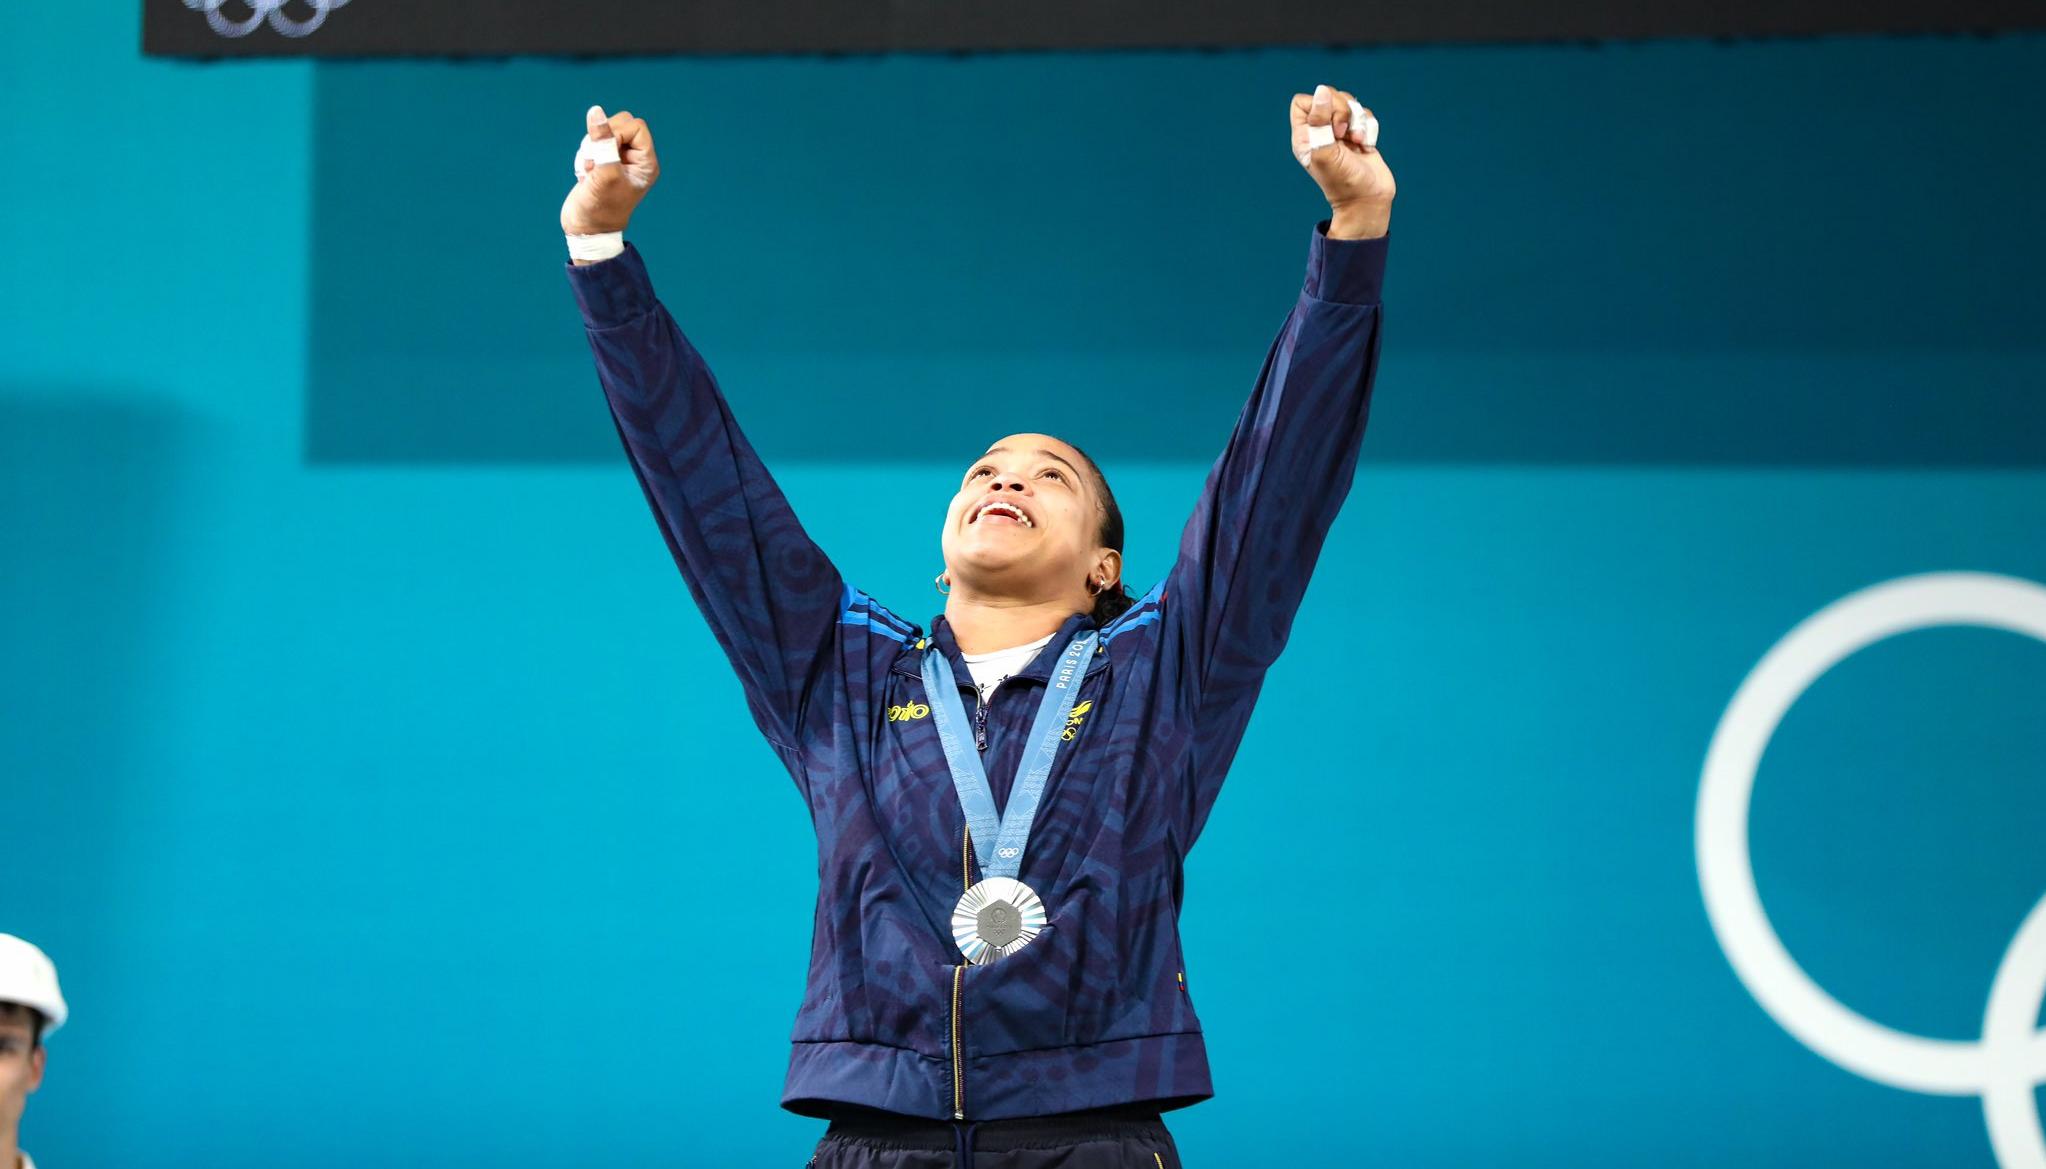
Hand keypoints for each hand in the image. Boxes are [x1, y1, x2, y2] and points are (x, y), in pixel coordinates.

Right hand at [560, 105, 660, 236]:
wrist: (586, 230)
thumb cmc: (600, 208)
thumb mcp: (604, 173)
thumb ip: (603, 142)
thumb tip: (596, 111)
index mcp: (646, 163)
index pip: (635, 126)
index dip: (617, 132)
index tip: (607, 153)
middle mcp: (635, 159)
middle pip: (619, 124)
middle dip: (601, 139)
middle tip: (595, 163)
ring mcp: (618, 160)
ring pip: (602, 133)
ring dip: (590, 149)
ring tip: (590, 172)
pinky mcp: (602, 163)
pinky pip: (592, 144)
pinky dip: (584, 156)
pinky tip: (585, 176)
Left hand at [1290, 84, 1393, 238]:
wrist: (1368, 200)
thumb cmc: (1344, 182)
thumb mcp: (1326, 152)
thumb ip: (1320, 122)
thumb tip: (1321, 90)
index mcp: (1304, 136)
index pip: (1303, 101)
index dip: (1318, 105)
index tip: (1328, 125)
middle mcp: (1320, 132)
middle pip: (1328, 96)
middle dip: (1342, 110)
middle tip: (1343, 134)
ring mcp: (1340, 132)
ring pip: (1349, 102)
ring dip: (1357, 120)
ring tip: (1356, 141)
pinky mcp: (1358, 134)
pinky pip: (1364, 113)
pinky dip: (1369, 127)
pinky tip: (1366, 146)